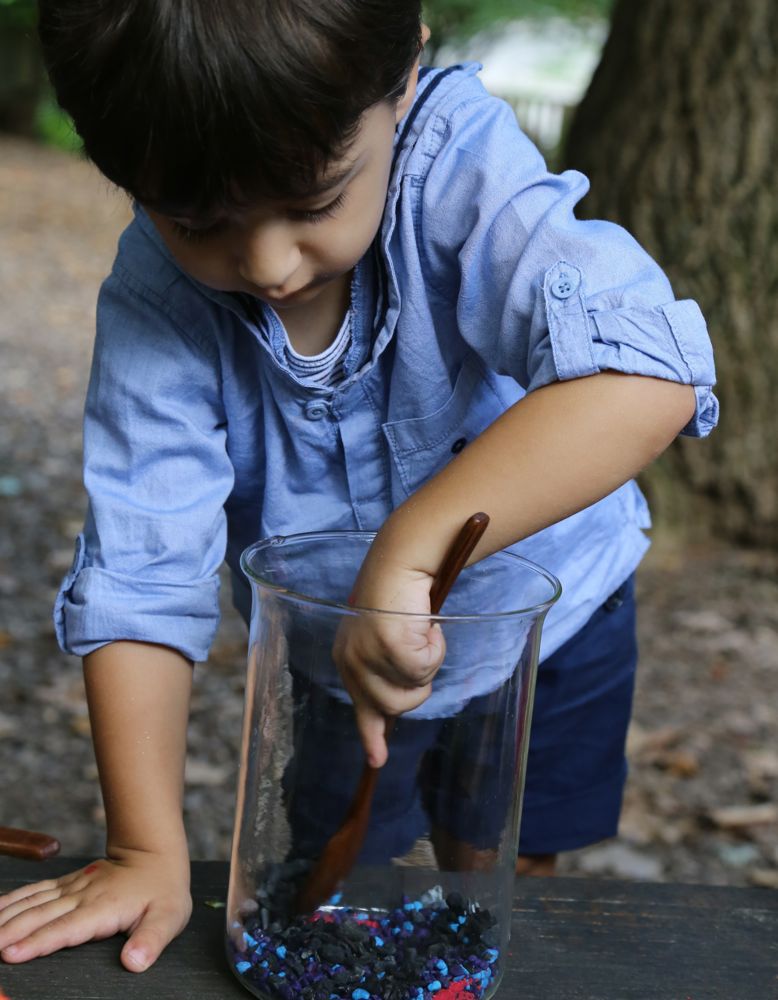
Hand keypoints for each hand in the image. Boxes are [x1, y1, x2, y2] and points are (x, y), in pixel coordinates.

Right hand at [0, 847, 191, 970]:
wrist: (155, 853)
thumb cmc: (163, 890)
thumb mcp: (170, 916)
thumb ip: (152, 940)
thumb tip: (134, 962)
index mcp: (103, 908)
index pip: (66, 929)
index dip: (38, 942)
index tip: (11, 954)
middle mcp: (82, 896)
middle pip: (40, 916)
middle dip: (9, 933)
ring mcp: (73, 887)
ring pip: (33, 902)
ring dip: (6, 916)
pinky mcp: (68, 883)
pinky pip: (36, 890)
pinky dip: (13, 899)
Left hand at [333, 557, 445, 767]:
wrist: (402, 558)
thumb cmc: (401, 593)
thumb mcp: (387, 634)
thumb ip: (387, 666)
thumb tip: (399, 699)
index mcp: (348, 658)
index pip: (361, 707)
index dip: (372, 735)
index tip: (376, 761)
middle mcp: (350, 660)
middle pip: (394, 706)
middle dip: (418, 684)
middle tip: (421, 650)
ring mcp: (366, 654)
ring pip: (412, 691)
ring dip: (427, 665)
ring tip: (421, 633)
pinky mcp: (386, 646)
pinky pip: (424, 668)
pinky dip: (435, 648)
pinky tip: (424, 623)